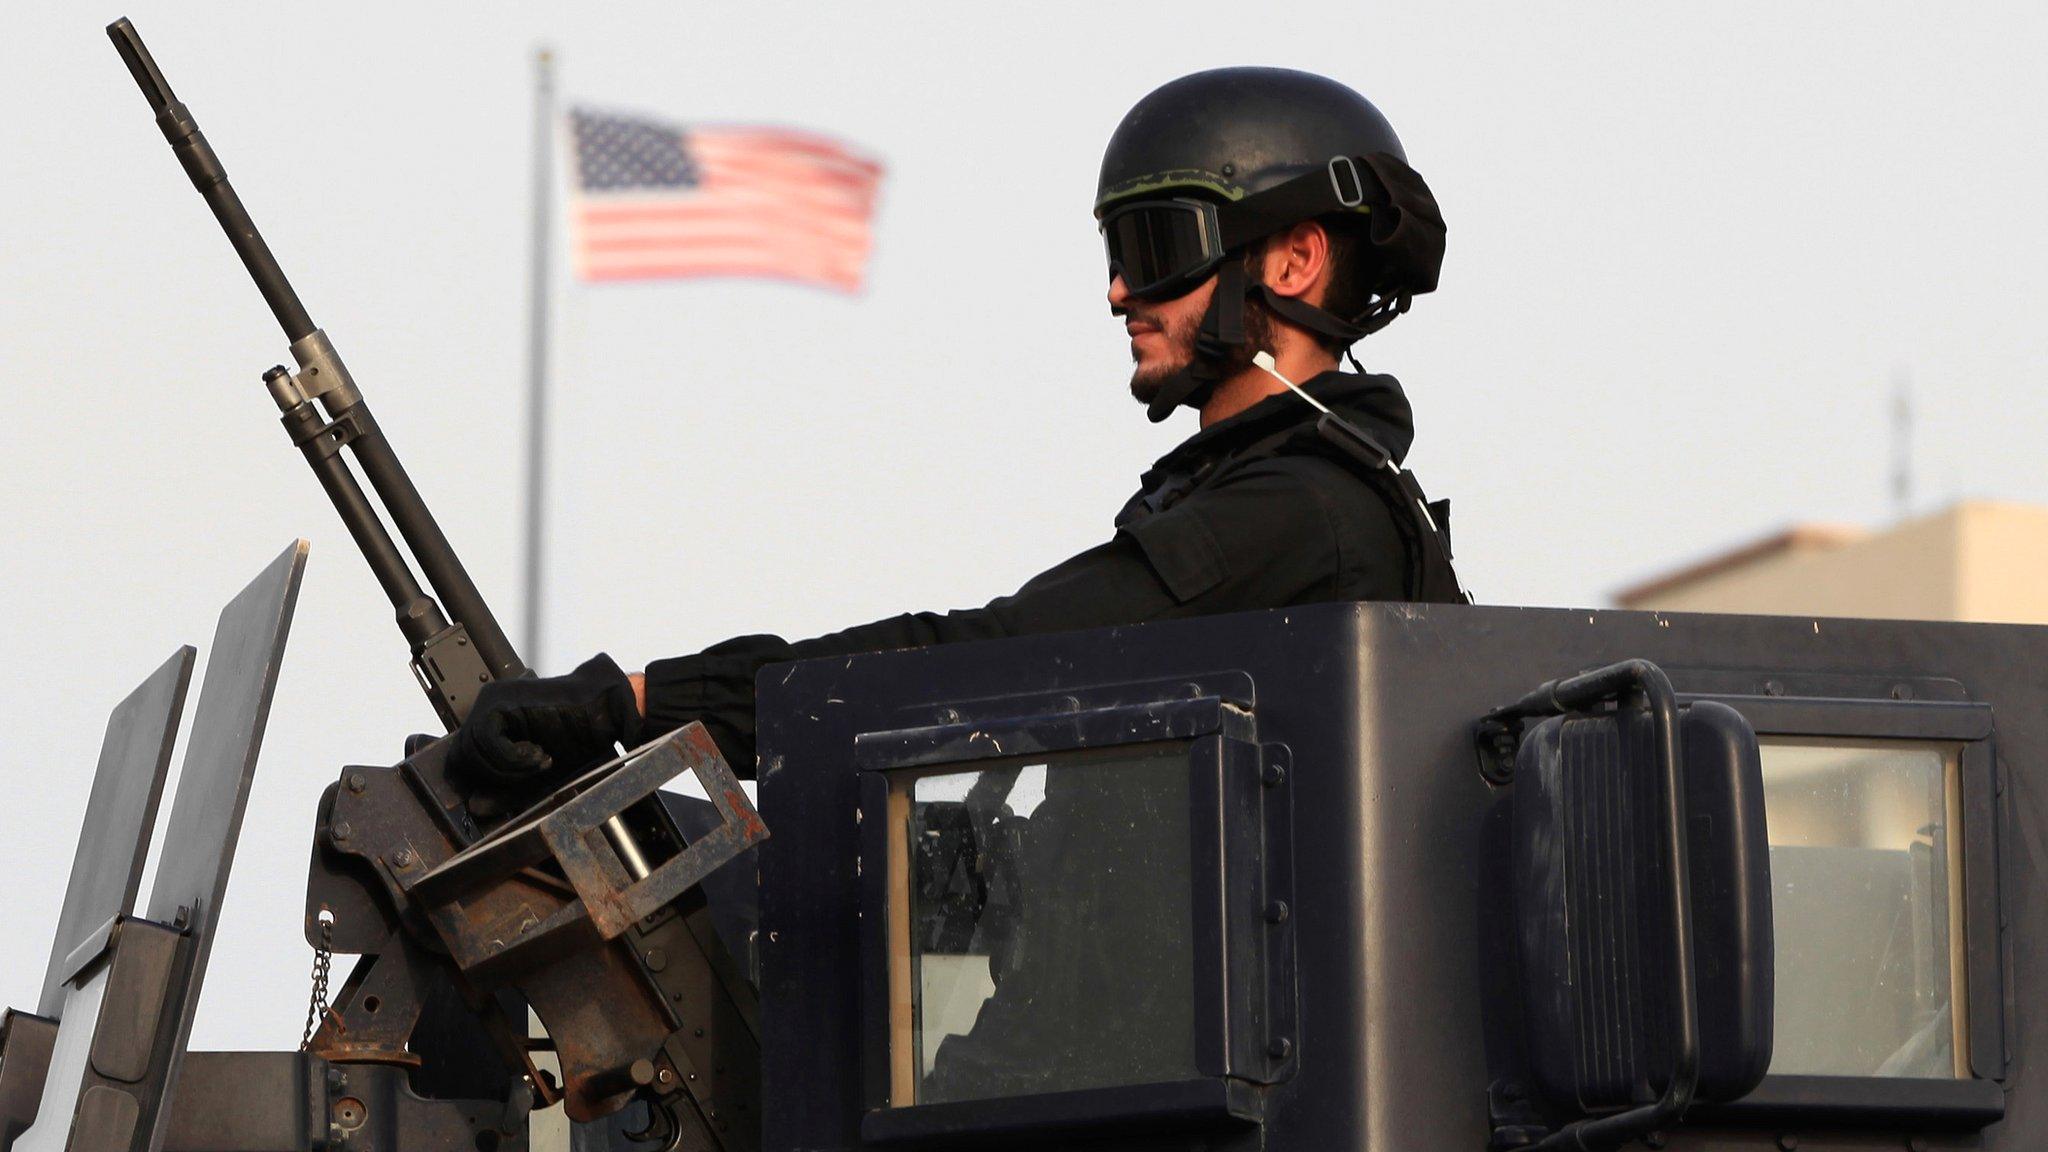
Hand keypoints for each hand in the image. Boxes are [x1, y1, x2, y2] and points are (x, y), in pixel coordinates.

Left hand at [449, 653, 643, 786]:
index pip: (463, 764)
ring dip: (507, 767)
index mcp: (491, 730)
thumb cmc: (576, 744)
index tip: (517, 789)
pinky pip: (485, 737)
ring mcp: (490, 704)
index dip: (484, 783)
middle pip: (462, 758)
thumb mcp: (536, 780)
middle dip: (496, 778)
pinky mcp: (499, 700)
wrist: (604, 714)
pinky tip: (538, 753)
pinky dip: (510, 756)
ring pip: (470, 749)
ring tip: (541, 763)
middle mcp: (485, 714)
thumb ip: (505, 793)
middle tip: (533, 775)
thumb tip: (473, 807)